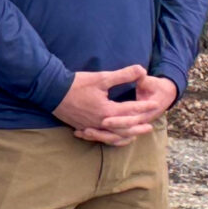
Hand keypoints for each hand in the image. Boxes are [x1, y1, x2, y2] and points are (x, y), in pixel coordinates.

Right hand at [54, 64, 172, 144]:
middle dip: (137, 127)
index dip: (144, 107)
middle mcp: (100, 122)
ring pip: (111, 136)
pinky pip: (99, 137)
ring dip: (124, 136)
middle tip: (150, 127)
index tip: (155, 104)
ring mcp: (91, 127)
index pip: (130, 110)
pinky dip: (109, 138)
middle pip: (123, 129)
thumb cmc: (77, 84)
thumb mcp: (102, 78)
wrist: (52, 92)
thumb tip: (142, 69)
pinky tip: (111, 138)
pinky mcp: (83, 127)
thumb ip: (123, 75)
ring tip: (133, 136)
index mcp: (107, 110)